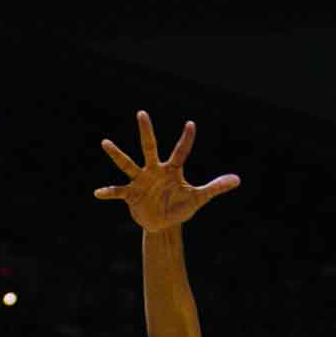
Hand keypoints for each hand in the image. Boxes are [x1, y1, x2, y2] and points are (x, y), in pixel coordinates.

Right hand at [94, 110, 239, 230]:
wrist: (163, 223)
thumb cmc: (180, 206)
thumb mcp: (199, 198)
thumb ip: (215, 188)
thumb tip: (237, 180)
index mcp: (171, 170)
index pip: (180, 151)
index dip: (186, 139)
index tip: (190, 125)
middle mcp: (154, 170)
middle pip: (150, 147)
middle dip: (146, 131)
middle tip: (142, 113)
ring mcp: (141, 181)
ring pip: (128, 164)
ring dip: (117, 154)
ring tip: (105, 142)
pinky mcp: (131, 194)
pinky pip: (118, 191)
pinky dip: (109, 192)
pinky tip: (98, 193)